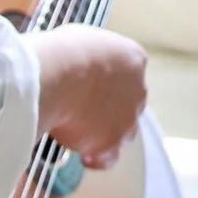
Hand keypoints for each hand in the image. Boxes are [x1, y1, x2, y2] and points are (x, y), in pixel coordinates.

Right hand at [28, 24, 148, 169]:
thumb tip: (75, 62)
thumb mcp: (82, 40)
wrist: (59, 75)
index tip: (91, 88)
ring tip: (80, 134)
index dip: (108, 83)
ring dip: (105, 133)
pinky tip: (85, 158)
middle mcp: (138, 88)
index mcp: (133, 59)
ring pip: (122, 130)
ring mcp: (128, 117)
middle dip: (108, 109)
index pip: (127, 74)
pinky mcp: (113, 140)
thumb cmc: (63, 52)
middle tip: (83, 111)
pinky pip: (109, 155)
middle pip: (127, 104)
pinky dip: (99, 158)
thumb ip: (89, 55)